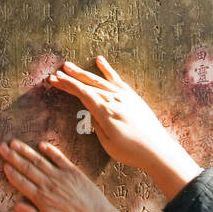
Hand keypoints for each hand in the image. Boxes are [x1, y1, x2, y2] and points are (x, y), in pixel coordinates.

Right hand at [0, 137, 133, 211]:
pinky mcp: (73, 171)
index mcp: (41, 198)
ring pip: (39, 160)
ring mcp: (60, 176)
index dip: (11, 173)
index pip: (21, 182)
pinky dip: (50, 151)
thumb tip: (15, 205)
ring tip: (14, 143)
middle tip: (2, 147)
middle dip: (13, 157)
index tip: (3, 164)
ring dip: (26, 151)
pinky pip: (59, 158)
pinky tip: (41, 144)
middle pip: (27, 168)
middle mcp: (48, 184)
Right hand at [47, 56, 201, 198]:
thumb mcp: (107, 143)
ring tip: (68, 65)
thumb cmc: (131, 151)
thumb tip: (90, 113)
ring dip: (83, 72)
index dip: (67, 85)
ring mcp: (124, 96)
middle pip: (88, 84)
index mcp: (105, 112)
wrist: (158, 149)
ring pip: (99, 80)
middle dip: (70, 78)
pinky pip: (117, 79)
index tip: (54, 80)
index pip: (82, 93)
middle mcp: (114, 100)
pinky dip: (107, 69)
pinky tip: (99, 60)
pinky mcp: (132, 96)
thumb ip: (97, 125)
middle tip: (56, 73)